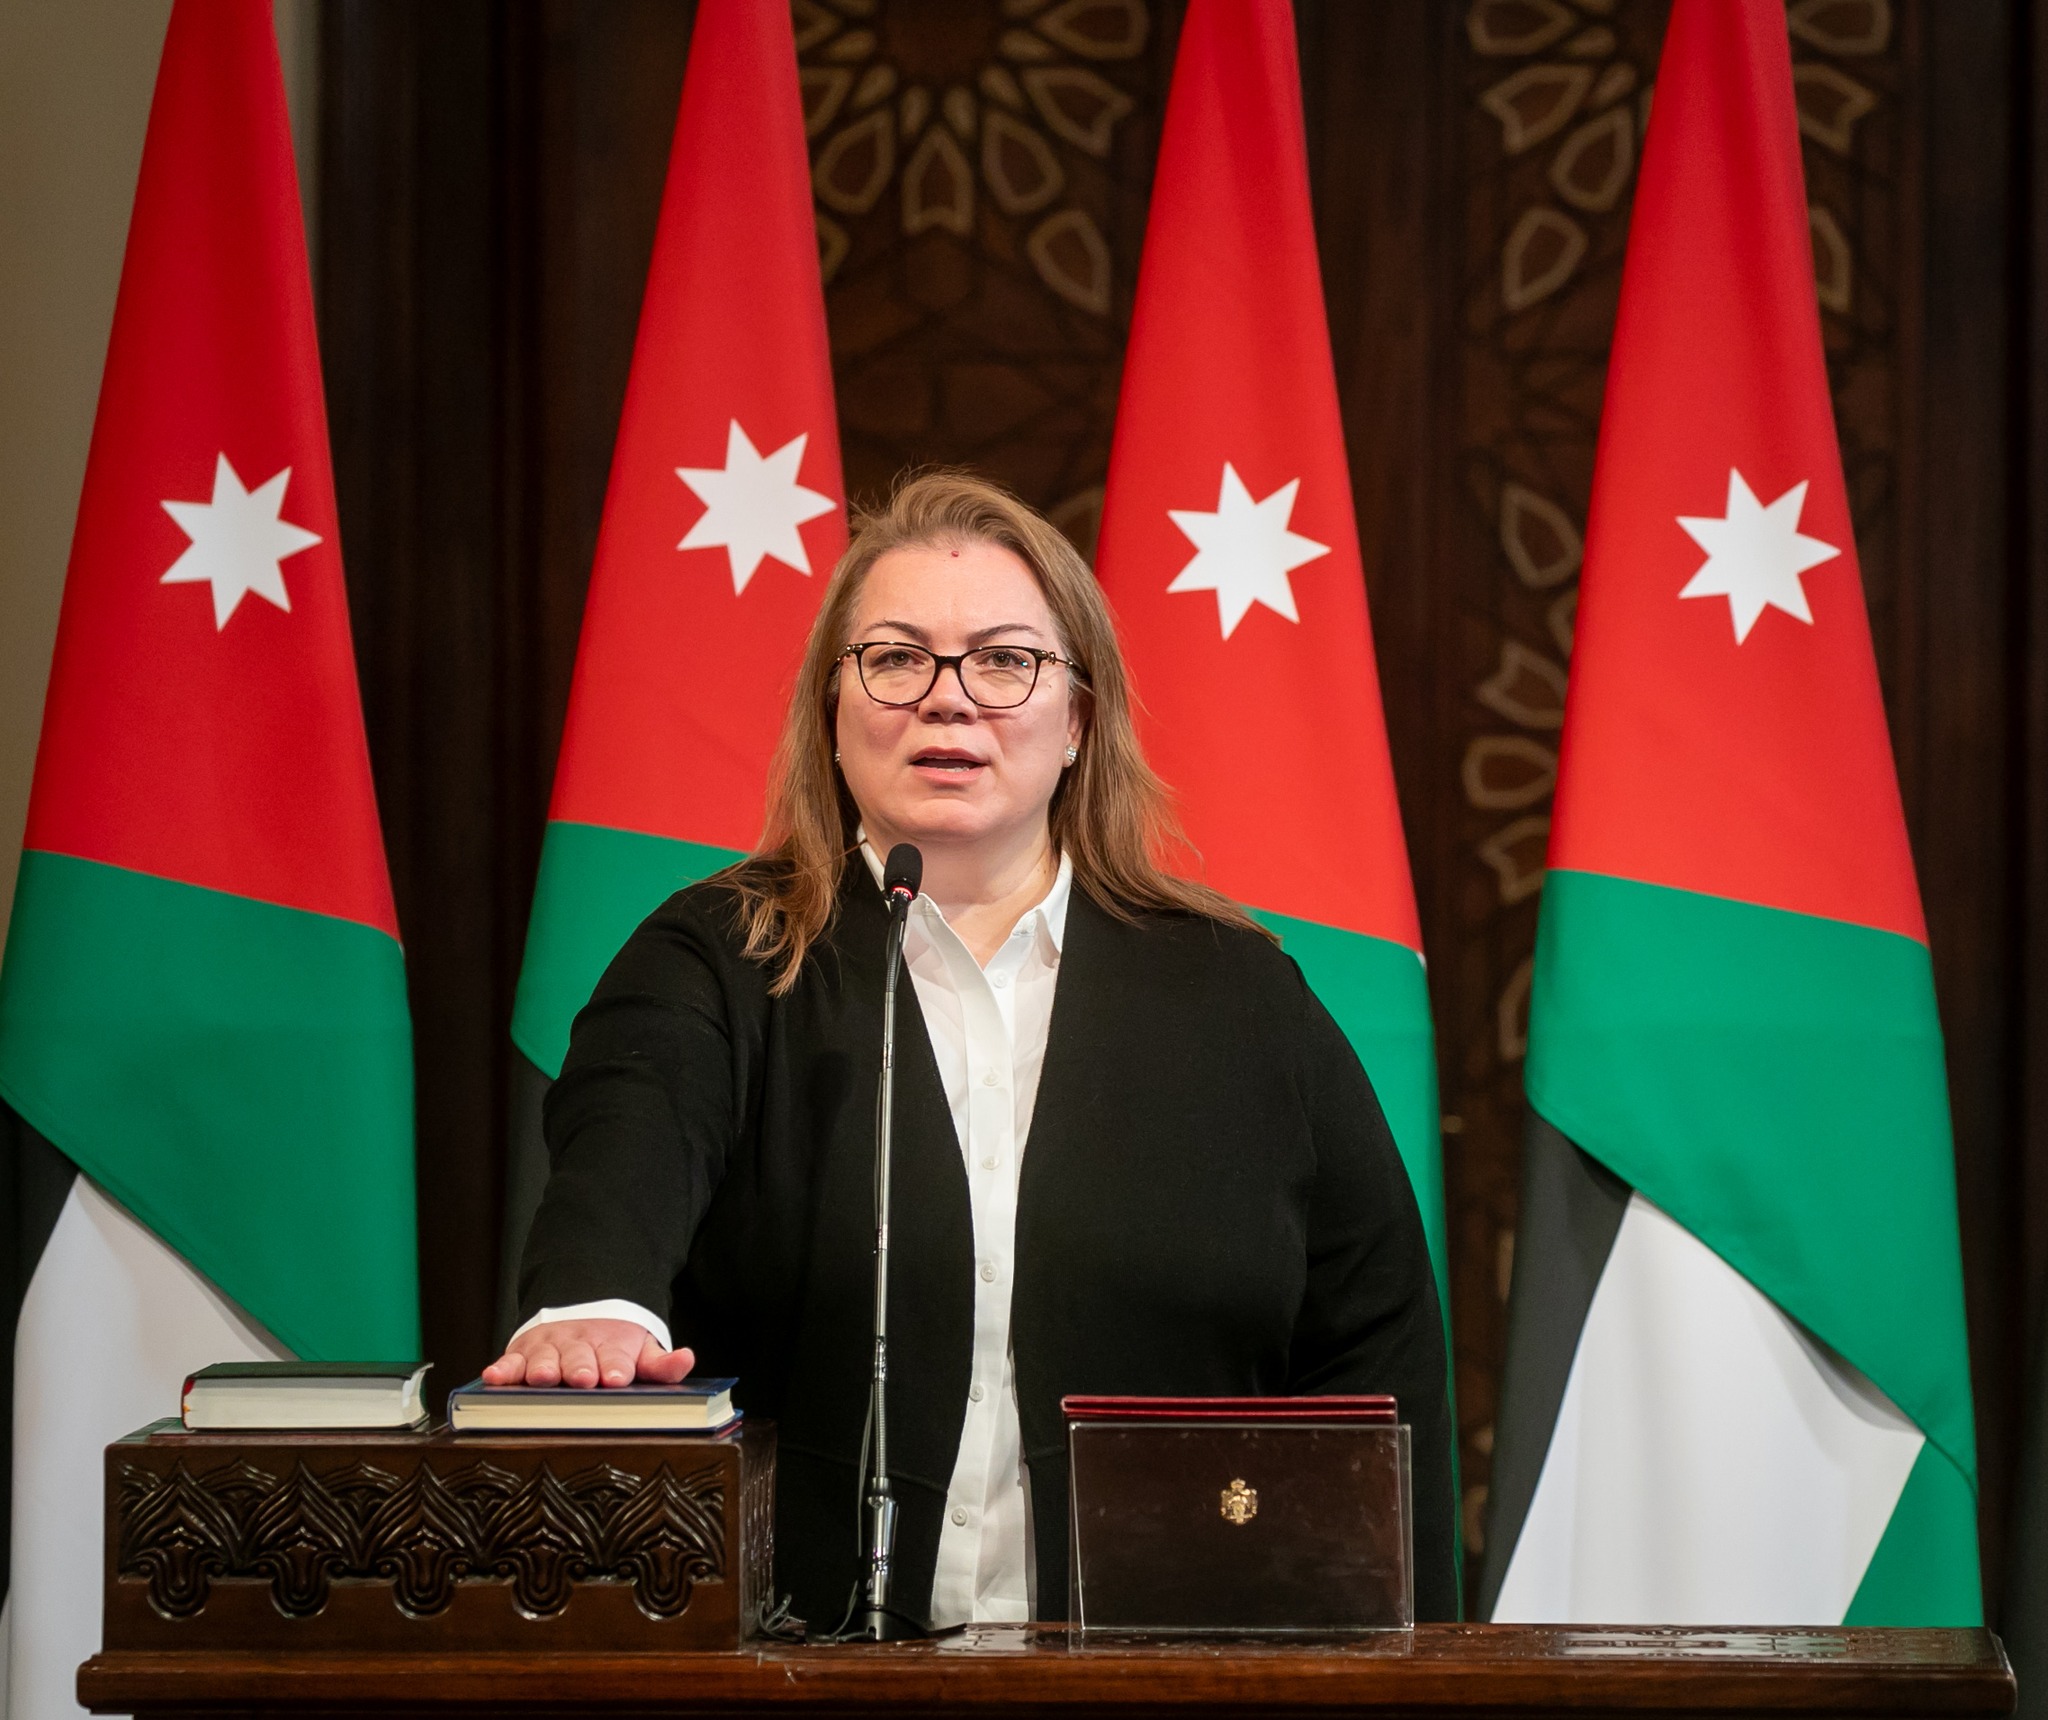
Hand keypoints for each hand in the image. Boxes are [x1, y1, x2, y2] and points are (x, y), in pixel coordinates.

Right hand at [480, 1319, 696, 1388]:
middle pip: (579, 1358)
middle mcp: (578, 1345)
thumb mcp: (641, 1351)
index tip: (617, 1377)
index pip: (615, 1358)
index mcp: (610, 1346)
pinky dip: (502, 1369)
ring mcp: (549, 1348)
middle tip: (583, 1378)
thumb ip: (661, 1363)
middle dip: (580, 1367)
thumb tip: (686, 1359)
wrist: (583, 1313)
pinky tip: (494, 1377)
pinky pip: (511, 1361)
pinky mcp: (522, 1354)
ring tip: (543, 1377)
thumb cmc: (613, 1346)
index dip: (616, 1367)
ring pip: (544, 1358)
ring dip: (543, 1367)